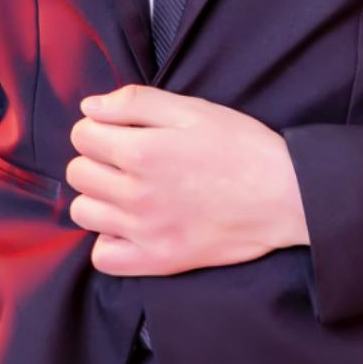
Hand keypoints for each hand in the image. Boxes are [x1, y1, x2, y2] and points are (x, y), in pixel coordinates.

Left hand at [66, 83, 309, 276]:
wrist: (283, 195)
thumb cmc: (240, 146)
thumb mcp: (192, 109)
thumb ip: (136, 102)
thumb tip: (90, 108)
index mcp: (142, 151)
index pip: (82, 136)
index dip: (98, 127)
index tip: (120, 130)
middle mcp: (136, 194)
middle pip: (78, 173)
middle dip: (96, 158)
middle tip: (127, 157)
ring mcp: (145, 232)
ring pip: (84, 213)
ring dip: (99, 197)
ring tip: (128, 189)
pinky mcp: (158, 261)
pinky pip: (103, 258)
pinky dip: (109, 240)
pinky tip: (130, 224)